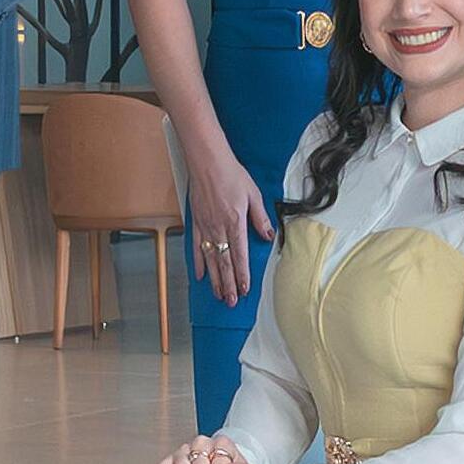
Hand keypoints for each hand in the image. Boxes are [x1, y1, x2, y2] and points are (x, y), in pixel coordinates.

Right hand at [187, 143, 272, 307]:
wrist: (207, 162)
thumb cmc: (231, 174)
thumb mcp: (253, 194)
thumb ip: (260, 218)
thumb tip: (267, 236)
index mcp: (235, 223)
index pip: (240, 255)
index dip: (242, 274)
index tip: (245, 289)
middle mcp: (219, 229)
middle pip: (224, 263)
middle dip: (228, 284)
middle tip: (231, 301)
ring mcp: (205, 228)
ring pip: (210, 260)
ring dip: (215, 279)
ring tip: (218, 295)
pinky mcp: (196, 223)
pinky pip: (196, 248)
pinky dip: (198, 263)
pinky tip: (199, 276)